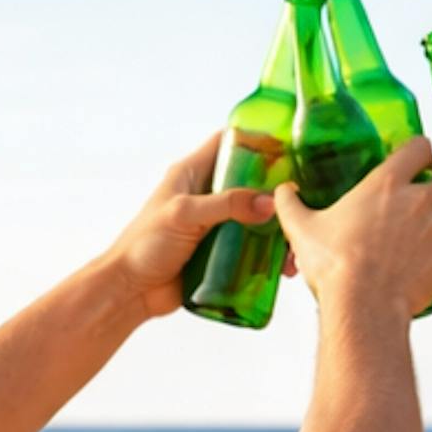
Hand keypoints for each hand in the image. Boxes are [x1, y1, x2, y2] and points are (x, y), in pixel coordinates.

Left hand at [103, 132, 282, 317]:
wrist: (131, 292)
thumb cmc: (144, 246)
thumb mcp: (184, 215)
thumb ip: (226, 205)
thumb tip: (268, 204)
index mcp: (192, 174)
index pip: (227, 143)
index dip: (254, 139)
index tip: (286, 145)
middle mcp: (207, 196)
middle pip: (250, 182)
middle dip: (276, 190)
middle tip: (301, 198)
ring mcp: (215, 225)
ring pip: (256, 218)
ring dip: (277, 228)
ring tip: (294, 241)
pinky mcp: (221, 253)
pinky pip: (252, 249)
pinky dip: (269, 255)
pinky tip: (284, 265)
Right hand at [275, 139, 431, 321]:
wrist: (363, 307)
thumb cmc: (335, 266)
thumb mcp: (301, 229)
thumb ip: (290, 204)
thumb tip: (283, 191)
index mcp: (386, 183)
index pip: (420, 148)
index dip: (421, 153)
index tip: (416, 162)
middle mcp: (416, 200)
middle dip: (431, 194)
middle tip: (414, 209)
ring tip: (416, 241)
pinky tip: (424, 263)